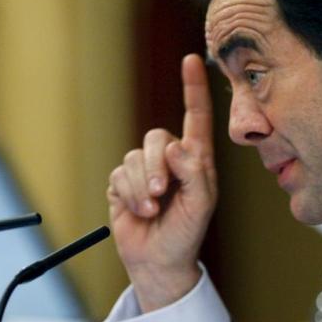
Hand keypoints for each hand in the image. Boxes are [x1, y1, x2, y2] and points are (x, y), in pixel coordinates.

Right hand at [107, 54, 216, 311]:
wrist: (159, 261)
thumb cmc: (187, 232)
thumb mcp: (201, 204)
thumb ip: (194, 174)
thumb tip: (175, 146)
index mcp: (195, 159)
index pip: (195, 117)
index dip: (193, 88)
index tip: (191, 60)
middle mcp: (169, 159)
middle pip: (156, 137)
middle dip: (156, 166)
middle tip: (161, 192)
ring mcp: (144, 170)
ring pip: (135, 157)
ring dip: (142, 186)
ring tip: (153, 208)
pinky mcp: (122, 183)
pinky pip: (120, 175)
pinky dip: (130, 195)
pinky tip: (140, 211)